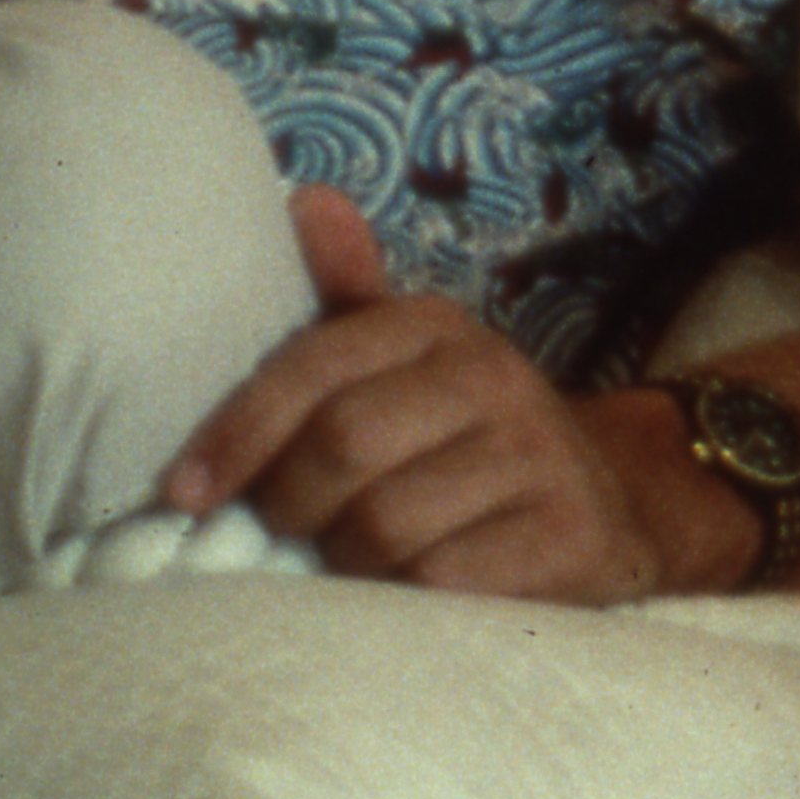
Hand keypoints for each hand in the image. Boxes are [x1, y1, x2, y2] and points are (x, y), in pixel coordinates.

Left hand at [162, 191, 673, 601]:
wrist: (615, 499)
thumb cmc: (465, 431)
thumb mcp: (408, 356)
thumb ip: (347, 293)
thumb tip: (304, 200)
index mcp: (434, 326)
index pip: (312, 369)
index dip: (237, 433)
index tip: (183, 491)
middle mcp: (492, 378)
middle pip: (343, 447)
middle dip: (286, 502)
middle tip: (277, 533)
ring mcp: (538, 459)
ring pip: (385, 524)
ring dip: (340, 560)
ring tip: (341, 564)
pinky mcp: (569, 538)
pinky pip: (443, 582)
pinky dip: (400, 598)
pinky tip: (397, 596)